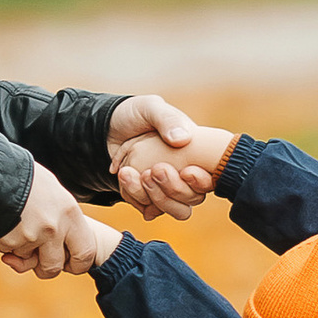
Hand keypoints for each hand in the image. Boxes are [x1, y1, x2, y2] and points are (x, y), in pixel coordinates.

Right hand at [0, 161, 104, 278]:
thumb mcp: (53, 191)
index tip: (68, 262)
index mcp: (70, 213)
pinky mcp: (8, 241)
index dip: (78, 264)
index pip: (86, 253)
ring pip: (26, 259)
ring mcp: (30, 236)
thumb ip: (62, 217)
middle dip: (43, 268)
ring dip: (18, 250)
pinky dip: (1, 243)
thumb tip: (66, 244)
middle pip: (54, 267)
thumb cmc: (24, 176)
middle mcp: (53, 228)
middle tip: (36, 259)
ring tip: (13, 224)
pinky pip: (6, 252)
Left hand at [107, 97, 235, 219]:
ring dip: (154, 196)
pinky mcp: (148, 196)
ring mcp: (166, 188)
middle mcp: (185, 175)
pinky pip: (149, 209)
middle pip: (192, 199)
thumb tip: (182, 140)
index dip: (201, 182)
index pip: (210, 178)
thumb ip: (167, 119)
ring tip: (129, 172)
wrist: (107, 127)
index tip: (186, 171)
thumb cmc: (135, 114)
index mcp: (195, 154)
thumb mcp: (151, 108)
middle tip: (154, 170)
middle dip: (173, 189)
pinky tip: (125, 176)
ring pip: (174, 209)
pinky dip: (136, 197)